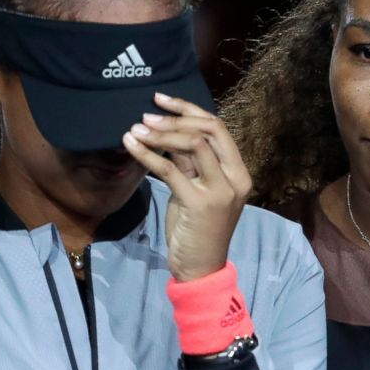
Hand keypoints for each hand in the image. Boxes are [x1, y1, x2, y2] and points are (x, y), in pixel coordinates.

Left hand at [123, 92, 251, 281]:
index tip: (162, 100)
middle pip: (209, 129)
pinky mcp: (199, 203)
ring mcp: (220, 191)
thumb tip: (167, 133)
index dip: (189, 109)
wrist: (200, 269)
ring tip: (136, 128)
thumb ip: (190, 164)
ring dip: (161, 133)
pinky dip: (147, 154)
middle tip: (146, 114)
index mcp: (238, 171)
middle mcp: (235, 178)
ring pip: (193, 144)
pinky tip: (131, 146)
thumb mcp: (196, 190)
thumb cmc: (197, 230)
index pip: (217, 127)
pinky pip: (170, 169)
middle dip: (176, 117)